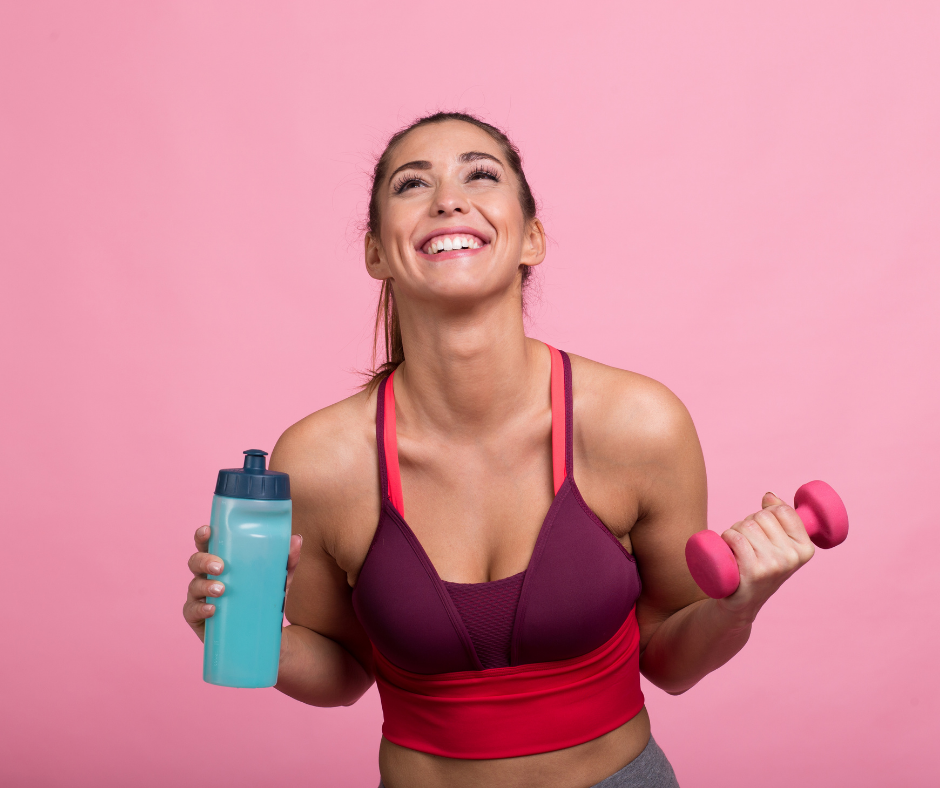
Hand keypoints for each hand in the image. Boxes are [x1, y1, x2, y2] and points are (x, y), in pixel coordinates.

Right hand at [182, 525, 303, 641]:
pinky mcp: (198, 619)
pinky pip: (192, 611)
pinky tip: (213, 609)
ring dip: (205, 585)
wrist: (265, 637)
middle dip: (204, 561)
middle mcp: (207, 577)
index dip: (203, 536)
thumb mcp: (278, 580)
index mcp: (222, 562)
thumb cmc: (264, 600)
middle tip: (221, 566)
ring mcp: (200, 597)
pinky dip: (200, 608)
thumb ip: (287, 562)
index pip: (208, 545)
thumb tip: (297, 539)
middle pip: (195, 562)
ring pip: (193, 586)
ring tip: (221, 589)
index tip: (208, 531)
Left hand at [716, 493, 814, 620]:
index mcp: (805, 548)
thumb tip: (769, 496)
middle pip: (761, 516)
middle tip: (746, 544)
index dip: (765, 514)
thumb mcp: (776, 545)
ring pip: (745, 525)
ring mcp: (774, 566)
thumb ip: (779, 518)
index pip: (782, 511)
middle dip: (747, 523)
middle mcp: (792, 557)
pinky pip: (736, 538)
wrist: (740, 603)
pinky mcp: (754, 572)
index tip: (763, 531)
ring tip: (737, 551)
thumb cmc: (758, 568)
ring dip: (733, 532)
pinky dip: (726, 539)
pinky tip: (728, 552)